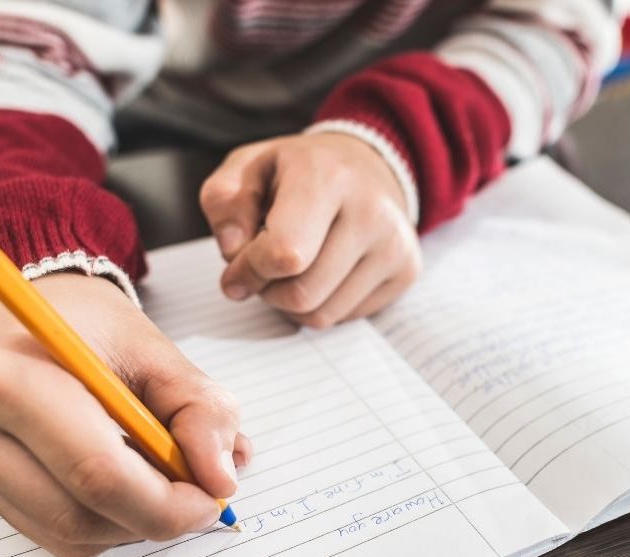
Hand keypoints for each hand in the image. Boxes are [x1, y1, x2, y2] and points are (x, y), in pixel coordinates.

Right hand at [0, 274, 251, 556]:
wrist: (37, 312)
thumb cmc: (93, 326)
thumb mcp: (159, 352)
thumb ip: (202, 411)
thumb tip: (220, 479)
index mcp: (11, 379)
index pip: (97, 473)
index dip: (166, 503)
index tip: (212, 498)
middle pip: (81, 516)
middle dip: (156, 518)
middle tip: (199, 494)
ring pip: (71, 538)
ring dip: (133, 523)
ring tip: (157, 474)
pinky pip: (57, 538)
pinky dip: (106, 523)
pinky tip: (122, 480)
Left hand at [200, 132, 420, 328]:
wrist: (367, 165)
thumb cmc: (299, 171)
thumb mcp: (248, 167)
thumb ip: (223, 202)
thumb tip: (232, 251)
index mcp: (327, 176)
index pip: (284, 253)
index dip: (249, 271)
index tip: (235, 269)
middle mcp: (370, 210)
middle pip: (302, 293)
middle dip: (267, 291)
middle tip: (261, 271)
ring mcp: (395, 244)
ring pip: (322, 315)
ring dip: (290, 304)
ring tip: (290, 270)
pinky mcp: (406, 271)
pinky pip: (345, 318)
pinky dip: (320, 305)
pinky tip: (320, 273)